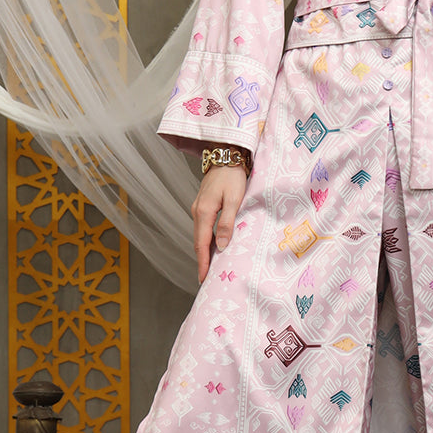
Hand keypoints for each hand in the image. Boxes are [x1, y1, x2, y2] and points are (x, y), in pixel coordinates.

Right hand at [192, 165, 247, 283]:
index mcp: (204, 212)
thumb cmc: (233, 176)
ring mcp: (198, 207)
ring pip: (200, 234)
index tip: (203, 278)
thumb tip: (221, 246)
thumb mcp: (234, 200)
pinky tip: (212, 245)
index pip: (201, 244)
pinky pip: (203, 227)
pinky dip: (206, 239)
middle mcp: (197, 211)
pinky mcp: (203, 204)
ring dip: (204, 250)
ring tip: (210, 266)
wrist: (226, 154)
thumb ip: (227, 223)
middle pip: (198, 241)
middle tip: (206, 278)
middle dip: (202, 260)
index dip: (203, 262)